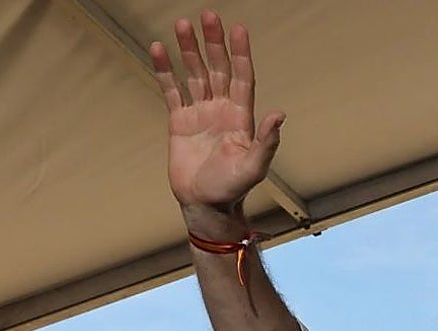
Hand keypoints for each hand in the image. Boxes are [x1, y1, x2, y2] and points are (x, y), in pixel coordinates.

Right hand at [150, 10, 285, 225]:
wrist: (205, 205)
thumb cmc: (232, 189)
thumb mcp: (253, 167)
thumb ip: (266, 142)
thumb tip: (279, 115)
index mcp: (240, 117)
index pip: (241, 77)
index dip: (240, 53)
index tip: (238, 29)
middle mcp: (221, 110)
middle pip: (217, 68)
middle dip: (213, 43)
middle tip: (208, 15)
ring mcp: (200, 114)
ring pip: (194, 74)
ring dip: (188, 50)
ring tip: (181, 25)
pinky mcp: (179, 122)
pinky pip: (171, 90)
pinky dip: (165, 70)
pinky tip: (158, 49)